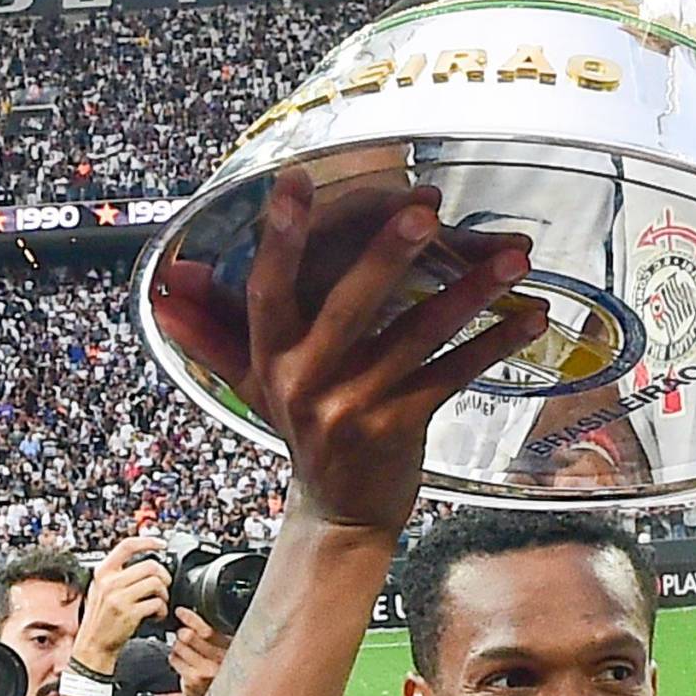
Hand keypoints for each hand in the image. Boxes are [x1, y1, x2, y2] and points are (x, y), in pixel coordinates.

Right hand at [72, 537, 173, 673]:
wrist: (93, 646)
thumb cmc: (100, 619)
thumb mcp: (100, 589)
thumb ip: (117, 574)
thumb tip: (144, 560)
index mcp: (103, 573)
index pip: (127, 546)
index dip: (148, 541)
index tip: (161, 544)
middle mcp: (110, 583)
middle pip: (150, 565)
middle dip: (163, 576)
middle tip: (163, 586)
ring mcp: (119, 598)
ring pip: (156, 583)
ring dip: (164, 594)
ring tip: (158, 602)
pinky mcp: (129, 613)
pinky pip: (156, 603)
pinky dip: (161, 610)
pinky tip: (155, 615)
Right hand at [148, 171, 544, 534]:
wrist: (341, 514)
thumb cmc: (303, 430)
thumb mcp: (255, 384)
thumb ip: (214, 334)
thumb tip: (164, 289)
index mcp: (270, 359)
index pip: (268, 289)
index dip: (280, 236)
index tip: (294, 180)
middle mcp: (306, 381)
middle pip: (348, 306)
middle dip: (388, 253)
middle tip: (427, 207)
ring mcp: (354, 408)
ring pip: (415, 337)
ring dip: (469, 294)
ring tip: (514, 257)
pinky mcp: (400, 429)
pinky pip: (452, 374)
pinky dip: (494, 344)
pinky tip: (531, 316)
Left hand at [168, 609, 228, 695]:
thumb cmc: (225, 665)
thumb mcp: (229, 646)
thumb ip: (216, 632)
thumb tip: (191, 614)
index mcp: (231, 648)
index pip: (207, 631)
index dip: (191, 619)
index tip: (181, 612)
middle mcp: (218, 663)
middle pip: (189, 638)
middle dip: (182, 632)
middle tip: (184, 633)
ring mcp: (203, 673)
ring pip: (178, 648)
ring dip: (177, 644)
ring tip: (185, 648)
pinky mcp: (191, 682)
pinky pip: (175, 660)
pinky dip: (175, 656)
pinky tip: (183, 659)